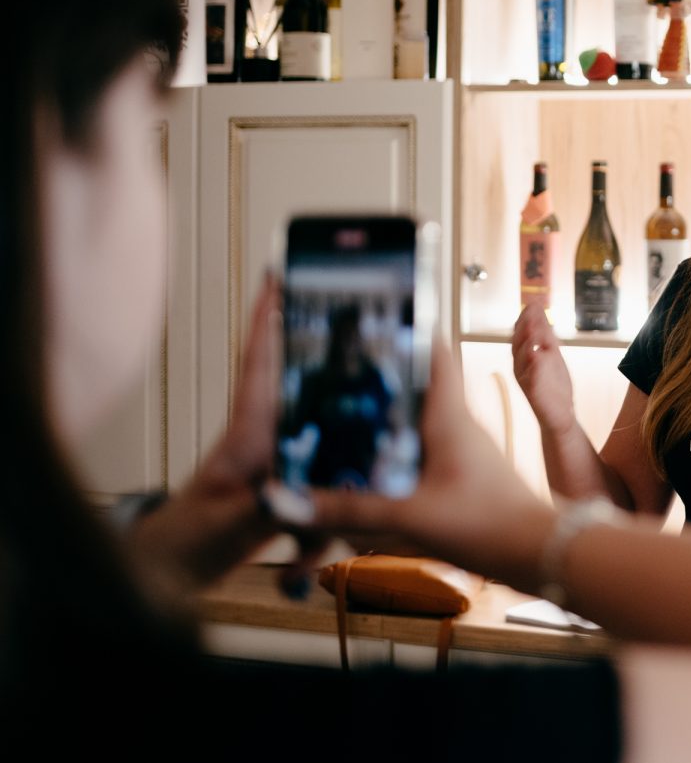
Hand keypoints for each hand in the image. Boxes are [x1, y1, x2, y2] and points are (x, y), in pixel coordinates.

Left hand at [129, 275, 324, 594]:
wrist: (175, 572)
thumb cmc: (191, 539)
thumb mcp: (230, 522)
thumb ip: (261, 506)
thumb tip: (288, 492)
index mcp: (249, 432)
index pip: (260, 364)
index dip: (269, 318)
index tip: (280, 274)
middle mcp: (269, 439)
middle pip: (304, 385)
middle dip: (329, 356)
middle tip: (359, 323)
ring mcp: (282, 463)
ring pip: (325, 437)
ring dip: (344, 442)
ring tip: (353, 419)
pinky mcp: (292, 488)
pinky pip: (326, 483)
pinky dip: (331, 510)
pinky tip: (323, 544)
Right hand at [299, 337, 554, 590]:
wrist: (540, 554)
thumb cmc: (491, 525)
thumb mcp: (410, 516)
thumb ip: (349, 510)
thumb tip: (290, 501)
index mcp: (450, 417)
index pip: (432, 355)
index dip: (406, 332)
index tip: (373, 316)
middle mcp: (456, 427)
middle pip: (414, 388)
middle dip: (376, 380)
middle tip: (333, 372)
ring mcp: (460, 452)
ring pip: (414, 423)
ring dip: (382, 420)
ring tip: (338, 418)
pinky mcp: (460, 478)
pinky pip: (419, 455)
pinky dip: (391, 456)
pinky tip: (365, 471)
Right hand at [510, 305, 577, 434]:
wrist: (560, 414)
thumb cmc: (554, 386)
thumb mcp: (553, 356)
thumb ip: (546, 337)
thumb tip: (541, 314)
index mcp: (524, 356)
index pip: (522, 333)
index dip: (526, 317)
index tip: (534, 302)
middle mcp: (520, 365)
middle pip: (518, 341)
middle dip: (525, 324)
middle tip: (533, 309)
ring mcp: (524, 378)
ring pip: (521, 356)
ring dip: (527, 339)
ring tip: (533, 325)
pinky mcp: (531, 391)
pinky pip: (529, 375)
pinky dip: (533, 363)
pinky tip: (537, 352)